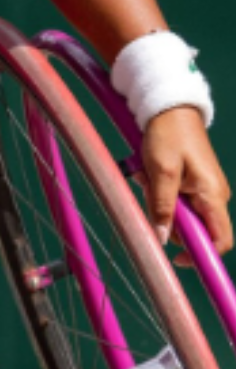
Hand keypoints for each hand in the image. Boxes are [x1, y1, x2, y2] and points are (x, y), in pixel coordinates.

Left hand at [140, 106, 232, 263]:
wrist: (171, 109)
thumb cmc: (169, 135)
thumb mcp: (161, 171)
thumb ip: (162, 206)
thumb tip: (162, 239)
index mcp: (213, 196)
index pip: (220, 240)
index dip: (202, 255)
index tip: (177, 259)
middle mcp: (213, 197)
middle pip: (192, 229)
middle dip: (166, 218)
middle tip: (148, 190)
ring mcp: (203, 190)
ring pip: (179, 214)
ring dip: (158, 202)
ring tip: (147, 176)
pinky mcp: (192, 184)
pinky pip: (174, 200)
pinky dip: (159, 192)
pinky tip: (149, 174)